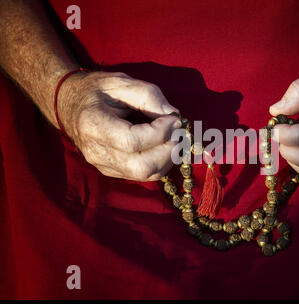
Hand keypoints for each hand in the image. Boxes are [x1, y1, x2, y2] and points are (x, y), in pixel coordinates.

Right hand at [58, 71, 180, 180]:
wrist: (69, 105)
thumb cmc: (96, 91)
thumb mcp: (121, 82)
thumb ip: (149, 96)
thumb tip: (174, 115)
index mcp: (93, 125)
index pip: (132, 141)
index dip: (160, 133)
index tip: (174, 119)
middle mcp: (96, 151)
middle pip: (141, 167)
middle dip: (168, 151)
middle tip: (178, 132)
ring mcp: (103, 165)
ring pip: (145, 175)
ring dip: (168, 159)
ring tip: (174, 138)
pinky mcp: (112, 171)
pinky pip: (143, 175)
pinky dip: (160, 163)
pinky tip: (164, 146)